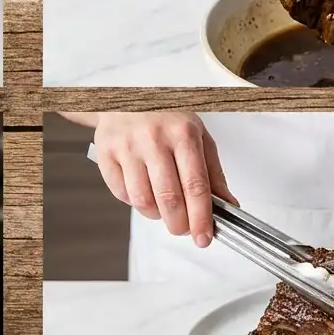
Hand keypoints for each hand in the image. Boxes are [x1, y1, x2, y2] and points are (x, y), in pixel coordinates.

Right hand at [91, 112, 236, 248]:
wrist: (126, 97)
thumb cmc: (166, 119)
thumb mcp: (198, 137)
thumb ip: (213, 174)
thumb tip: (228, 207)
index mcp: (183, 133)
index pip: (196, 185)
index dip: (201, 218)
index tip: (204, 237)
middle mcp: (154, 138)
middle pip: (169, 198)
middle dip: (179, 225)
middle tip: (183, 229)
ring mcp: (127, 146)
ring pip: (143, 200)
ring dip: (156, 215)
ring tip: (162, 208)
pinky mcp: (105, 153)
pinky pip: (121, 193)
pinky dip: (134, 202)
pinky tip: (143, 190)